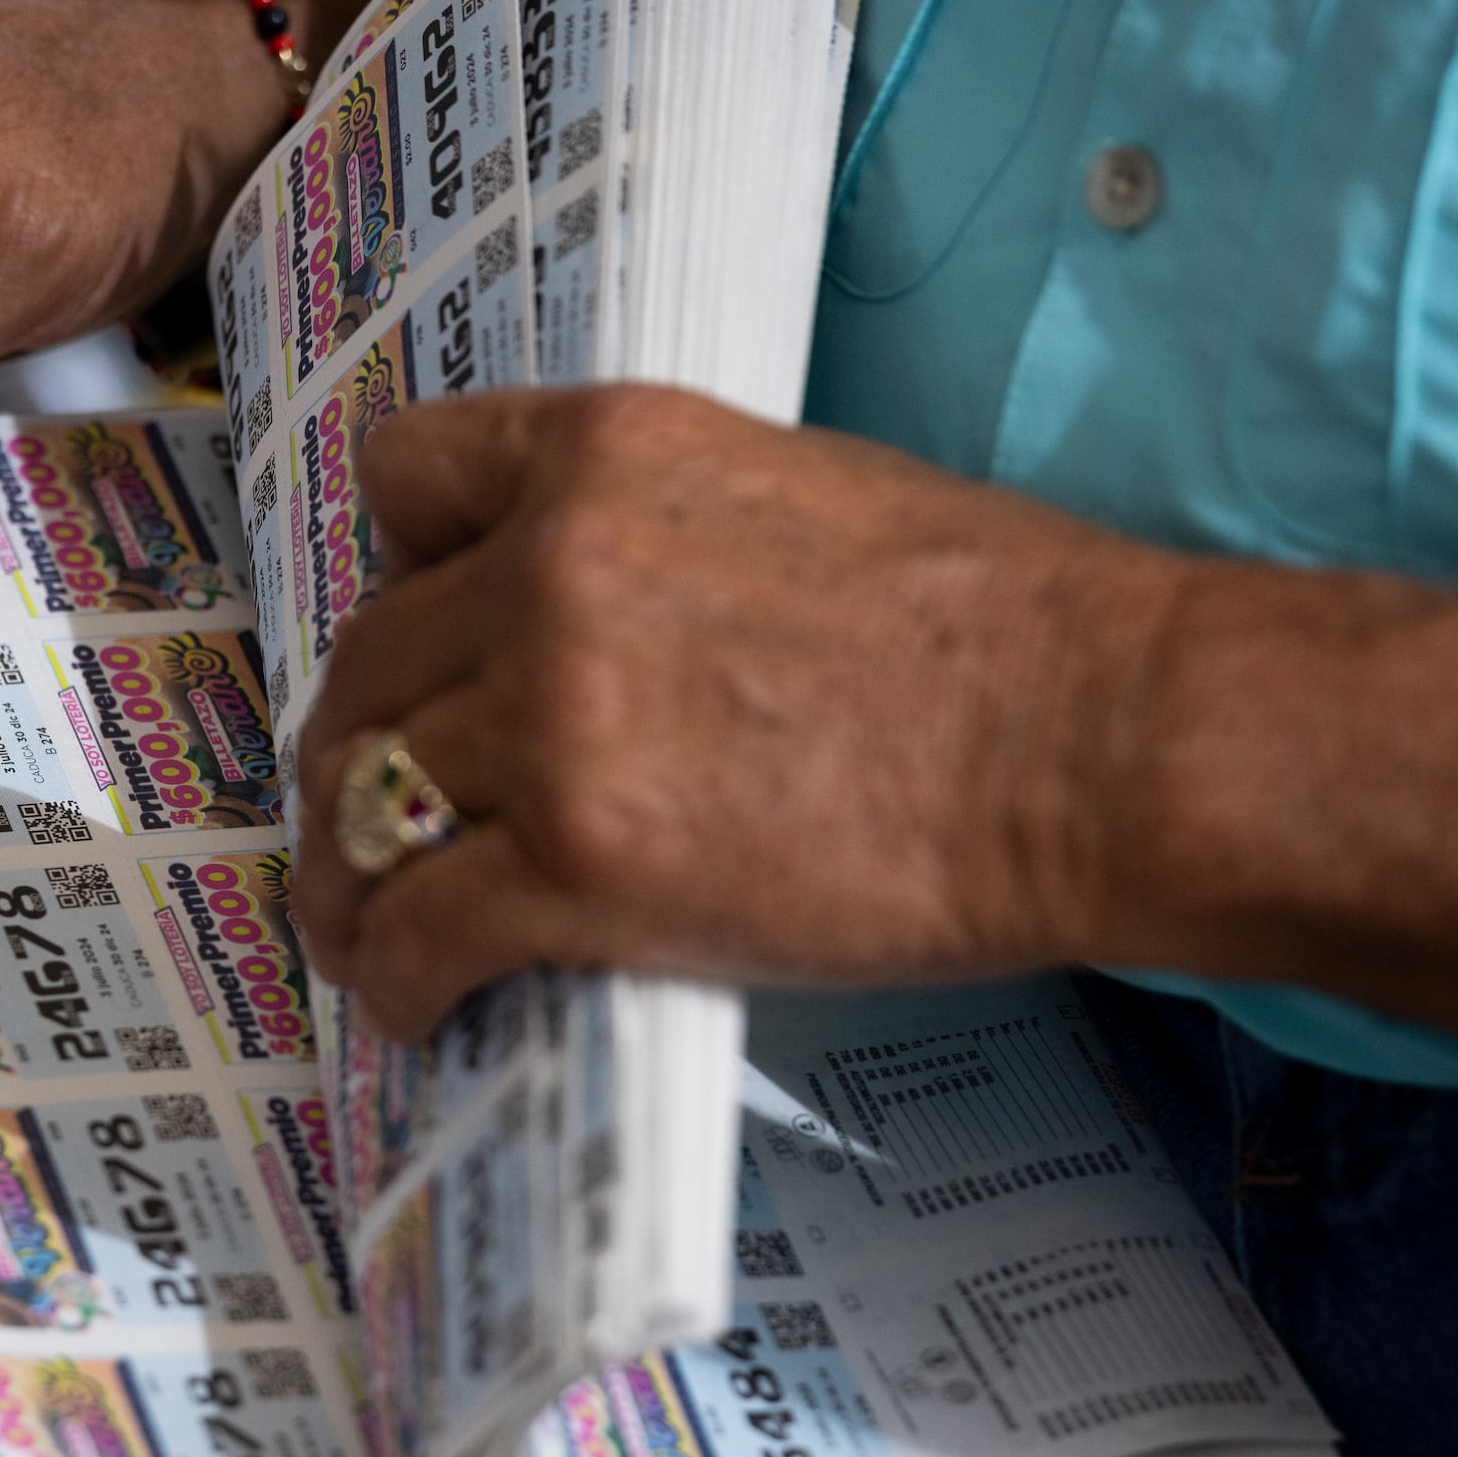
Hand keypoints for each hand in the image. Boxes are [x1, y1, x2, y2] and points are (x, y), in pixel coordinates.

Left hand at [292, 385, 1187, 1040]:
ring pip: (367, 799)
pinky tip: (418, 1004)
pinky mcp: (580, 860)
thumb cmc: (1001, 628)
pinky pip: (420, 924)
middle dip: (363, 749)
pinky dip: (399, 974)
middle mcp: (551, 565)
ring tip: (363, 931)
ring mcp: (555, 714)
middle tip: (375, 818)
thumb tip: (589, 626)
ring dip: (350, 878)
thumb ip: (658, 534)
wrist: (1107, 740)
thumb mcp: (797, 492)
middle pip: (372, 662)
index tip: (419, 644)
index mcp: (608, 452)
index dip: (398, 572)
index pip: (405, 477)